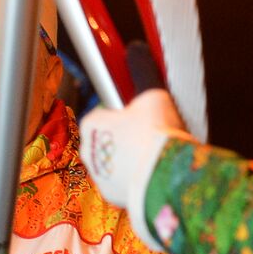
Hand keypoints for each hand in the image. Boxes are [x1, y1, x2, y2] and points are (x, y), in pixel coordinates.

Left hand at [79, 89, 190, 247]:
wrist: (164, 174)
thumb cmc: (155, 131)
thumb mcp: (152, 95)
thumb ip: (142, 76)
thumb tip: (138, 56)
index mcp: (91, 124)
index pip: (103, 113)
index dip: (123, 113)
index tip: (139, 116)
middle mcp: (88, 150)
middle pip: (105, 139)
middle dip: (122, 138)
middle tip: (148, 136)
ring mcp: (98, 176)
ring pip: (112, 163)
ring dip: (126, 160)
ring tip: (152, 157)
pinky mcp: (111, 196)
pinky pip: (121, 183)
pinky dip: (132, 179)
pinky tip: (150, 174)